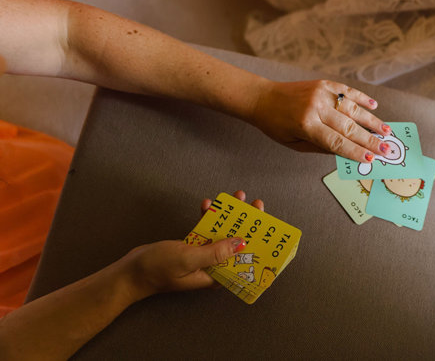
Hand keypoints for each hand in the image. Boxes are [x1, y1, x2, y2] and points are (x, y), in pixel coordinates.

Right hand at [123, 191, 263, 299]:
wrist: (129, 272)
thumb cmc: (157, 270)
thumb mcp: (189, 259)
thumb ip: (215, 252)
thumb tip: (241, 242)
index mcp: (215, 276)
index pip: (243, 259)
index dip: (256, 243)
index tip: (266, 226)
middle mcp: (211, 267)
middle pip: (235, 242)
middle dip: (245, 223)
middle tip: (253, 204)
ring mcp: (200, 256)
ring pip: (220, 233)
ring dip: (228, 216)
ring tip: (236, 197)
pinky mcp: (189, 247)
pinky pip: (204, 230)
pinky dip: (207, 217)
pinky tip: (208, 204)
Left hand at [250, 79, 392, 162]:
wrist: (263, 98)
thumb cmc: (277, 126)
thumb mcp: (295, 144)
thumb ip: (321, 147)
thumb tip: (347, 151)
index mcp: (306, 125)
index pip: (337, 142)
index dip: (356, 151)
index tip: (372, 159)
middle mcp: (316, 107)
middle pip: (349, 126)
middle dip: (370, 140)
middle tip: (387, 149)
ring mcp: (321, 93)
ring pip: (353, 109)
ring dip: (372, 120)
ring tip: (386, 131)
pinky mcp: (324, 83)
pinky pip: (347, 91)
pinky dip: (362, 98)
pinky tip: (374, 106)